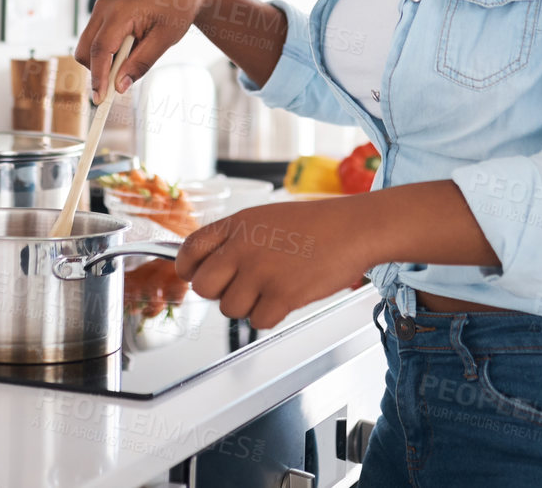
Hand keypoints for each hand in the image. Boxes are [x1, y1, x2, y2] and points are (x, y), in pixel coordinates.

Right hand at [74, 0, 212, 98]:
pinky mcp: (104, 12)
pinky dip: (106, 51)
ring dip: (103, 60)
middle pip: (86, 50)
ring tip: (132, 56)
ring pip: (87, 46)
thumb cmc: (176, 11)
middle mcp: (104, 7)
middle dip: (97, 71)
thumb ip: (140, 63)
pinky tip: (129, 47)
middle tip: (118, 84)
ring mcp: (102, 8)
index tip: (100, 98)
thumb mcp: (164, 41)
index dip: (98, 77)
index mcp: (120, 11)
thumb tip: (119, 86)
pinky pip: (95, 38)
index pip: (100, 50)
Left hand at [175, 198, 373, 329]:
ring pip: (230, 309)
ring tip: (272, 288)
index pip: (189, 250)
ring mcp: (261, 271)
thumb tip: (209, 268)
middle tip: (240, 288)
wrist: (353, 229)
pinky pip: (258, 321)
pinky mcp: (282, 294)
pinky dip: (271, 316)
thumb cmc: (313, 225)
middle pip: (203, 287)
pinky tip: (287, 297)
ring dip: (248, 306)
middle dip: (218, 293)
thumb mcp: (265, 219)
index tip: (195, 276)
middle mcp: (243, 247)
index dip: (188, 269)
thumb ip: (235, 240)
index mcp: (237, 224)